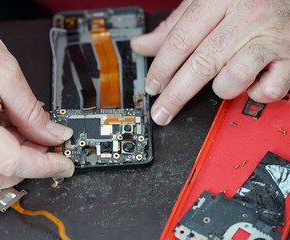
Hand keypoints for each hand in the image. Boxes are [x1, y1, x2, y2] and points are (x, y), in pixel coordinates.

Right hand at [0, 1, 73, 193]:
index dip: (45, 166)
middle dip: (26, 168)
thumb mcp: (6, 73)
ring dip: (11, 159)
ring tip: (27, 132)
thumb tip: (52, 134)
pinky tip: (8, 128)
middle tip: (46, 147)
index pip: (13, 162)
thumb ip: (33, 111)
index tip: (63, 164)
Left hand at [131, 0, 289, 124]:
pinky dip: (255, 94)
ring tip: (221, 82)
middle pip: (201, 64)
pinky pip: (267, 89)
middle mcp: (246, 17)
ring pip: (233, 79)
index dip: (161, 68)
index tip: (152, 86)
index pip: (180, 41)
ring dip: (221, 89)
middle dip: (175, 95)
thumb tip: (143, 46)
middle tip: (162, 111)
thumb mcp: (207, 1)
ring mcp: (270, 37)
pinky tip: (251, 84)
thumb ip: (174, 25)